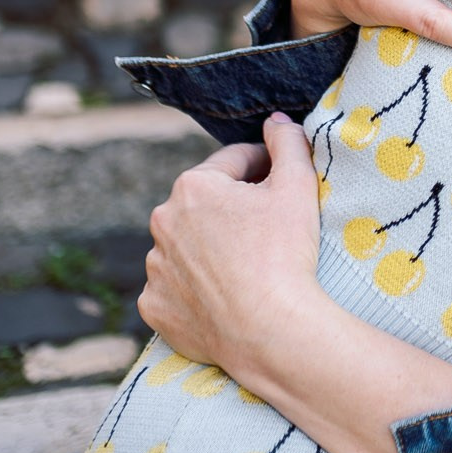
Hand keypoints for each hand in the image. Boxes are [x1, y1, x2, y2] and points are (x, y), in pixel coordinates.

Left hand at [138, 114, 323, 372]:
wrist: (269, 331)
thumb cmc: (284, 254)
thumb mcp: (298, 187)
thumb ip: (288, 143)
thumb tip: (277, 121)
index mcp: (193, 185)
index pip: (233, 162)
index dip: (264, 166)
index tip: (282, 181)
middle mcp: (162, 222)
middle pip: (206, 204)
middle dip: (233, 209)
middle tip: (268, 228)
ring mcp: (154, 268)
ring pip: (187, 246)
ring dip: (210, 248)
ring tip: (246, 266)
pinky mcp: (153, 306)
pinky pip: (174, 288)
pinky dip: (194, 288)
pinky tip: (223, 296)